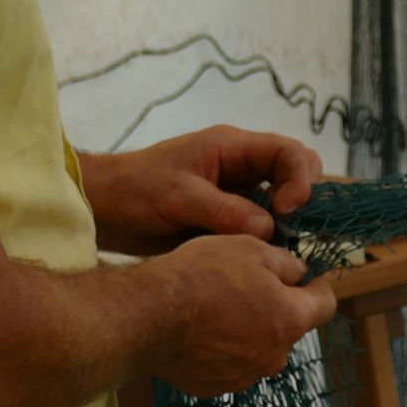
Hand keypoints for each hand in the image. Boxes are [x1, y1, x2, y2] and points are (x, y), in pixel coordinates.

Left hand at [82, 125, 323, 256]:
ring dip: (285, 225)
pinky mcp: (229, 218)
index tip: (288, 210)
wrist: (105, 209)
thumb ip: (224, 210)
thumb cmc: (135, 190)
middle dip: (301, 201)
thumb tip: (270, 229)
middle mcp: (242, 167)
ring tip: (276, 250)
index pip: (288, 152)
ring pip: (281, 204)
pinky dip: (267, 242)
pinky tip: (259, 258)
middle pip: (294, 174)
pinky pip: (261, 227)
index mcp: (233, 148)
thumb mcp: (179, 197)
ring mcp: (237, 193)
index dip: (300, 179)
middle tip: (289, 231)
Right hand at [151, 235, 336, 395]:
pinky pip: (229, 363)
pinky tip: (200, 330)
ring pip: (258, 347)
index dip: (318, 286)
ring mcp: (244, 375)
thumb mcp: (251, 248)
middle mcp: (274, 355)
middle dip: (276, 307)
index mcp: (291, 320)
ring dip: (248, 329)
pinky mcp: (214, 385)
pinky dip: (222, 348)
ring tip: (217, 307)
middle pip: (288, 328)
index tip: (307, 276)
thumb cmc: (202, 276)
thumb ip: (285, 262)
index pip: (325, 305)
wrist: (150, 315)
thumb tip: (297, 272)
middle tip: (247, 285)